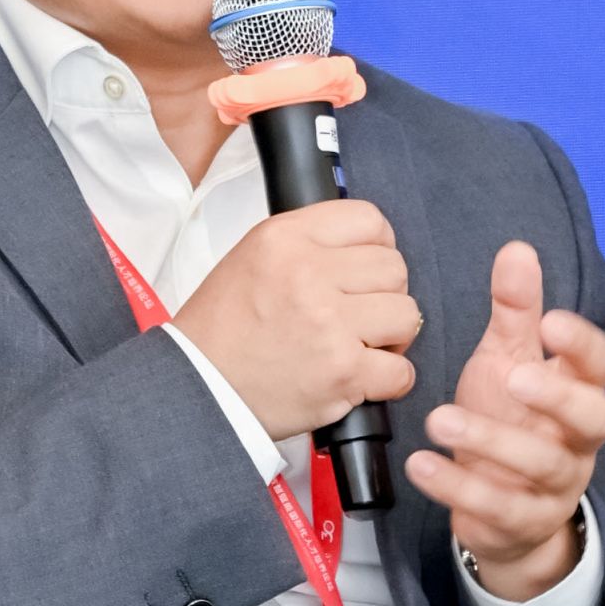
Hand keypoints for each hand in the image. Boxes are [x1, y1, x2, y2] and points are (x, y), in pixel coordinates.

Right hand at [173, 201, 422, 441]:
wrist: (198, 385)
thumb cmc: (222, 329)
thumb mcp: (252, 257)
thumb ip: (308, 243)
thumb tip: (367, 247)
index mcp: (286, 238)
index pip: (369, 220)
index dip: (379, 246)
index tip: (369, 268)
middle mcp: (309, 274)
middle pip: (394, 268)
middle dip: (384, 295)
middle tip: (361, 315)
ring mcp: (329, 324)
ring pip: (406, 315)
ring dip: (392, 336)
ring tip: (363, 345)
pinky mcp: (342, 372)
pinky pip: (401, 371)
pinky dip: (390, 380)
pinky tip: (364, 378)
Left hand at [406, 242, 604, 600]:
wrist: (506, 509)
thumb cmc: (509, 417)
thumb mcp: (507, 360)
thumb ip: (514, 311)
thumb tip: (517, 248)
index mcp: (578, 392)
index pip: (598, 365)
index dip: (580, 346)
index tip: (550, 322)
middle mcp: (577, 440)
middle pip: (592, 418)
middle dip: (556, 397)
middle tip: (512, 377)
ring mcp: (556, 485)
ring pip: (540, 465)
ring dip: (489, 442)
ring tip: (437, 419)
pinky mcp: (523, 521)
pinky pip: (498, 508)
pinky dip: (457, 487)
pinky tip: (421, 465)